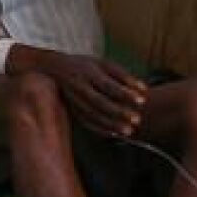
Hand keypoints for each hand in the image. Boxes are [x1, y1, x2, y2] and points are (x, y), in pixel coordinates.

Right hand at [31, 51, 147, 136]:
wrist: (52, 68)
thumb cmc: (85, 64)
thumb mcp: (102, 63)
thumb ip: (123, 75)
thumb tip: (144, 90)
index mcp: (88, 72)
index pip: (108, 84)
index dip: (125, 93)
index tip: (142, 101)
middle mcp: (79, 86)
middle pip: (99, 102)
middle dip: (118, 112)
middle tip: (137, 120)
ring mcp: (73, 99)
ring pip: (92, 114)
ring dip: (110, 124)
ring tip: (128, 131)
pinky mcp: (71, 109)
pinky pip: (85, 122)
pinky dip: (99, 129)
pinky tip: (113, 134)